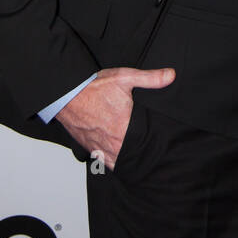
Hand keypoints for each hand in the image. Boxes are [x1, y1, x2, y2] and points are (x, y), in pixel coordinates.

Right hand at [55, 65, 174, 167]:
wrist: (66, 95)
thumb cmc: (93, 87)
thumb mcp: (124, 78)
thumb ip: (150, 78)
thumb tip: (171, 75)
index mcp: (125, 127)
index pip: (145, 143)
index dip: (153, 143)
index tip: (157, 140)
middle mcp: (113, 142)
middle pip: (133, 154)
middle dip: (140, 152)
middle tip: (148, 148)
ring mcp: (100, 148)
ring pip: (119, 162)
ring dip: (127, 159)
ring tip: (136, 154)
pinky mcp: (90, 149)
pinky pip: (104, 162)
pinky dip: (112, 162)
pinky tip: (119, 158)